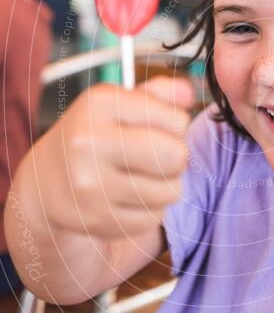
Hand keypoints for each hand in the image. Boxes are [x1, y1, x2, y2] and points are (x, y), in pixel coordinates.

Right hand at [34, 75, 194, 238]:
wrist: (46, 181)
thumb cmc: (95, 135)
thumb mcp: (119, 104)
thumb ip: (159, 93)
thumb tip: (188, 95)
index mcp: (99, 105)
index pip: (175, 119)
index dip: (177, 124)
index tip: (160, 127)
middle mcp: (90, 142)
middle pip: (175, 156)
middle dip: (178, 157)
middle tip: (163, 156)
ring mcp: (92, 185)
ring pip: (171, 190)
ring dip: (168, 184)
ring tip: (146, 176)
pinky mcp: (98, 219)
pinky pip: (154, 217)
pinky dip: (151, 208)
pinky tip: (131, 197)